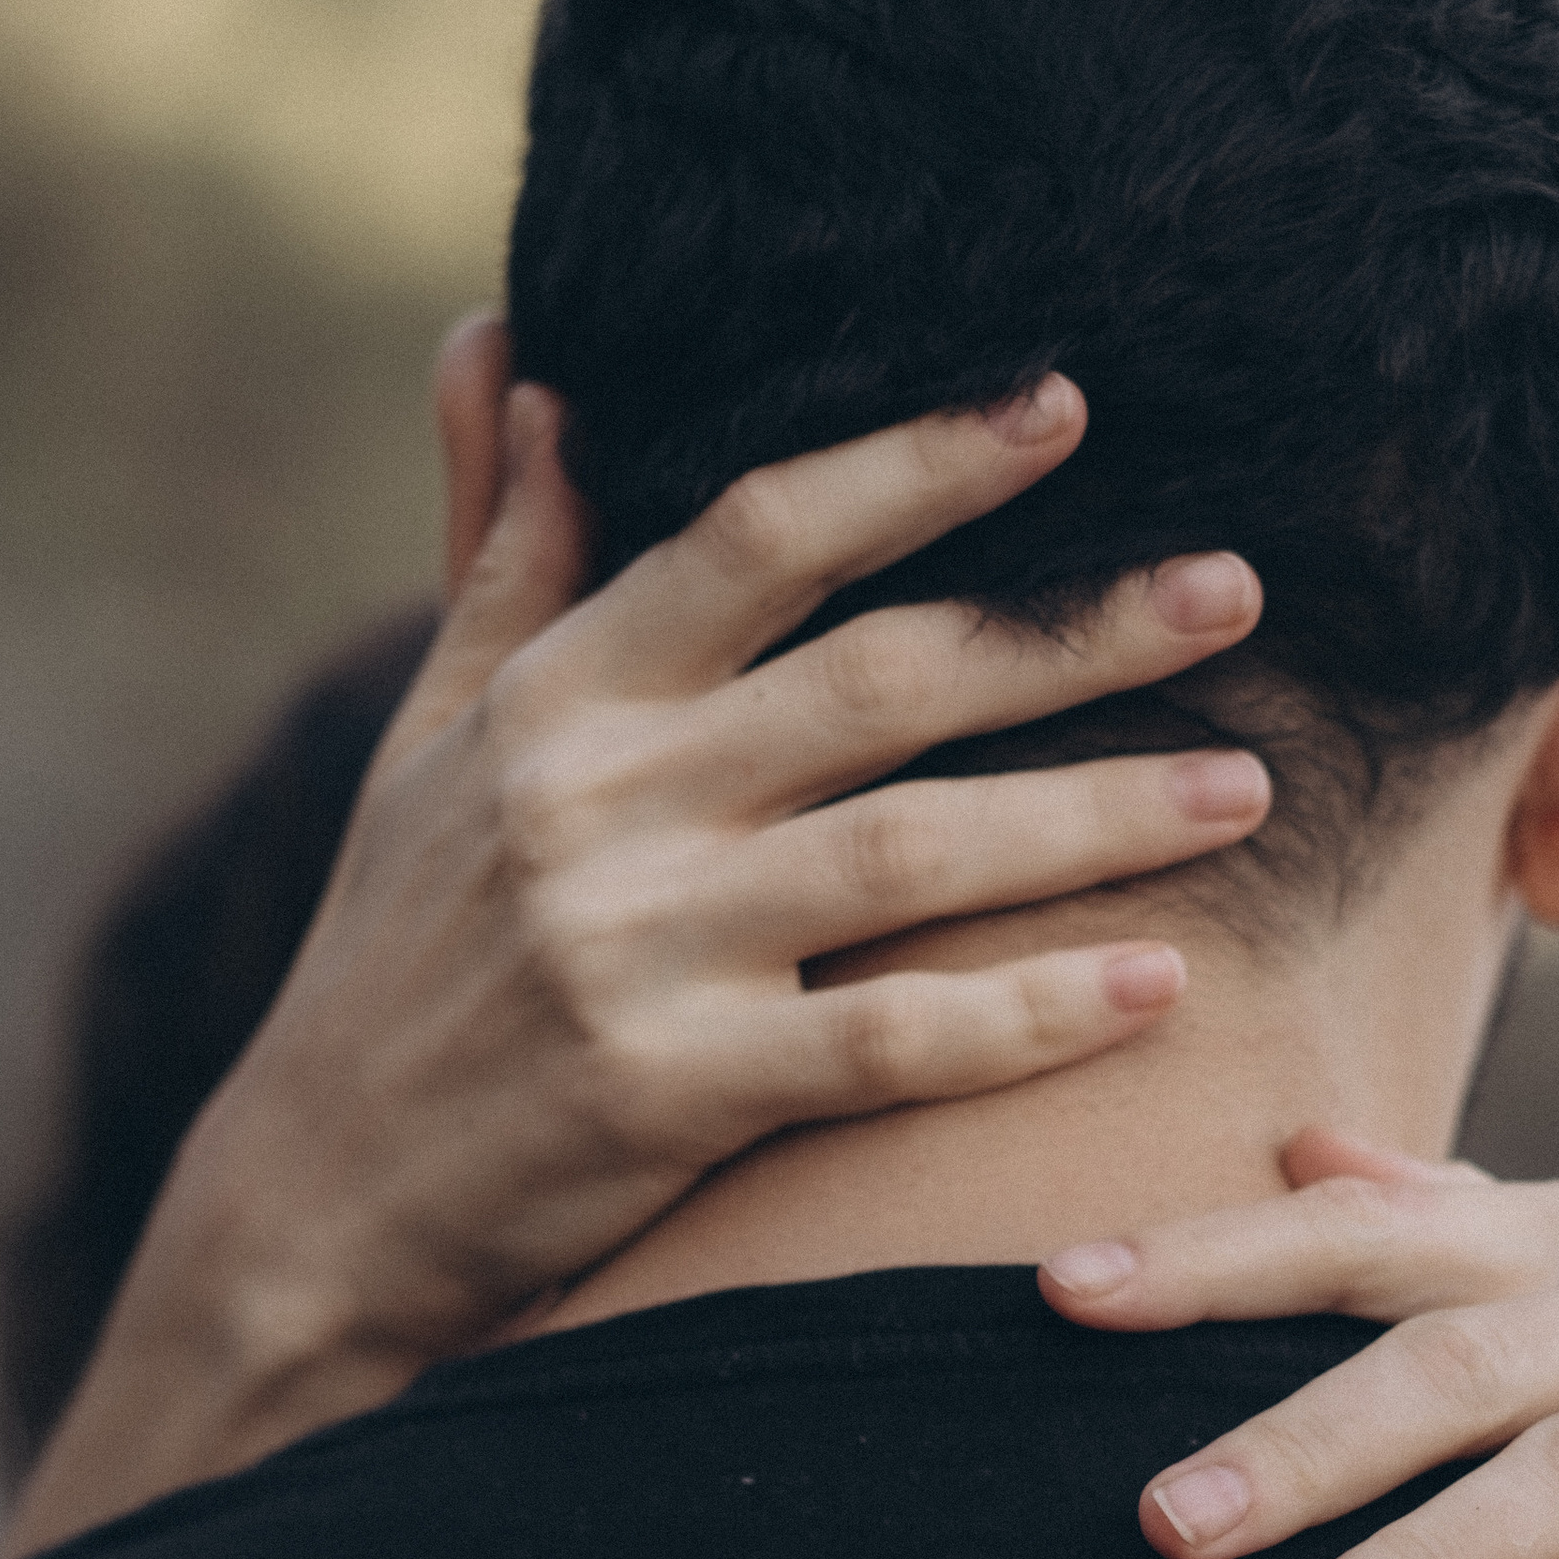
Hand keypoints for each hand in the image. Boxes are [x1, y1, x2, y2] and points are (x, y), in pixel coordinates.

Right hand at [0, 325, 1268, 1558]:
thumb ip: (501, 549)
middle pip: (880, 676)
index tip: (1066, 406)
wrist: (311, 1211)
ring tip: (1247, 787)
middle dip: (1072, 629)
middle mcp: (602, 802)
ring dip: (1096, 815)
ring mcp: (639, 949)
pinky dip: (1031, 1015)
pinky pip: (892, 1044)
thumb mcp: (429, 741)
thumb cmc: (396, 958)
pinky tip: (1162, 986)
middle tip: (1239, 585)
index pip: (757, 536)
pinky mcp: (674, 1096)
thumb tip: (508, 347)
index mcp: (558, 698)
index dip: (915, 463)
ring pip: (913, 850)